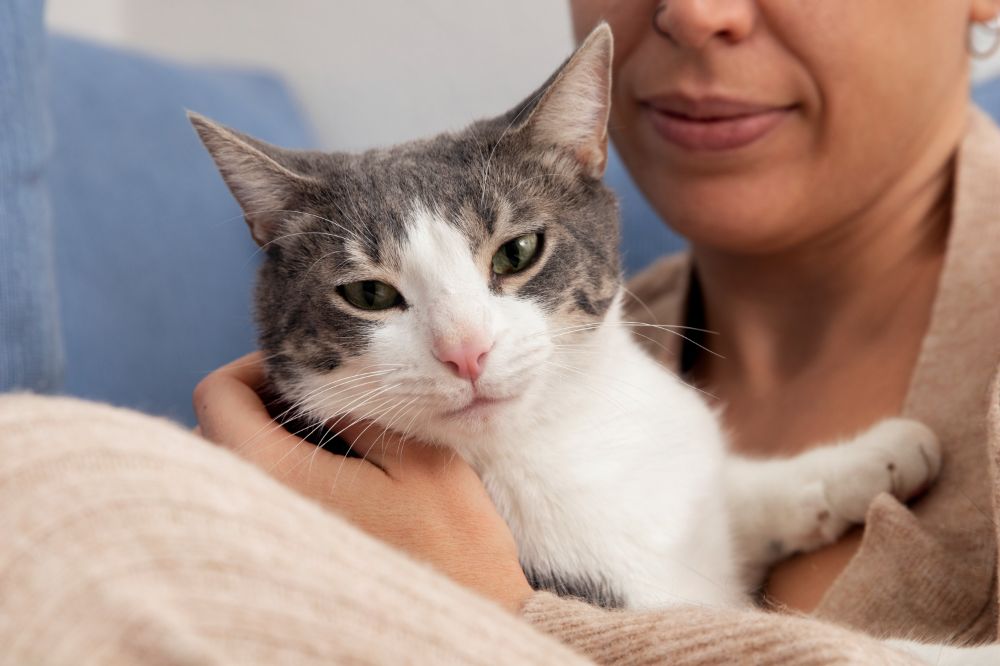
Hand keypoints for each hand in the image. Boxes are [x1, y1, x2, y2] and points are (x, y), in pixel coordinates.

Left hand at [193, 352, 533, 612]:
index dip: (258, 367)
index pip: (218, 396)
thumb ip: (363, 410)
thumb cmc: (452, 545)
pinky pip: (259, 500)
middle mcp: (253, 512)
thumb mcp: (421, 459)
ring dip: (275, 439)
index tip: (308, 371)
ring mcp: (265, 542)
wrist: (462, 628)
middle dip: (268, 402)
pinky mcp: (283, 562)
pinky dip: (284, 475)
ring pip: (237, 468)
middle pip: (220, 431)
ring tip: (335, 436)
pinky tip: (338, 477)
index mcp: (275, 477)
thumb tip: (323, 380)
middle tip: (327, 398)